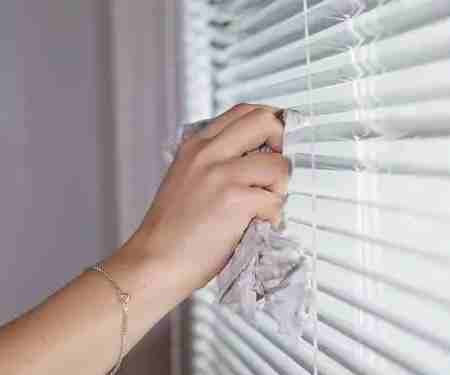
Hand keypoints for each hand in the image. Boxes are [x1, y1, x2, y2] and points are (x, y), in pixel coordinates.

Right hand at [130, 104, 289, 293]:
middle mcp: (209, 153)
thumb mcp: (187, 177)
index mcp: (197, 145)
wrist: (154, 262)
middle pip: (267, 121)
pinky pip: (275, 201)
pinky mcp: (235, 200)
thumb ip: (216, 160)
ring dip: (279, 189)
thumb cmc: (174, 228)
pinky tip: (255, 227)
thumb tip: (259, 156)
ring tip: (262, 207)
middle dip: (284, 144)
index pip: (244, 110)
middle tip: (276, 172)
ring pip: (280, 165)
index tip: (275, 144)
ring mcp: (222, 175)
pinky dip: (272, 217)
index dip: (269, 123)